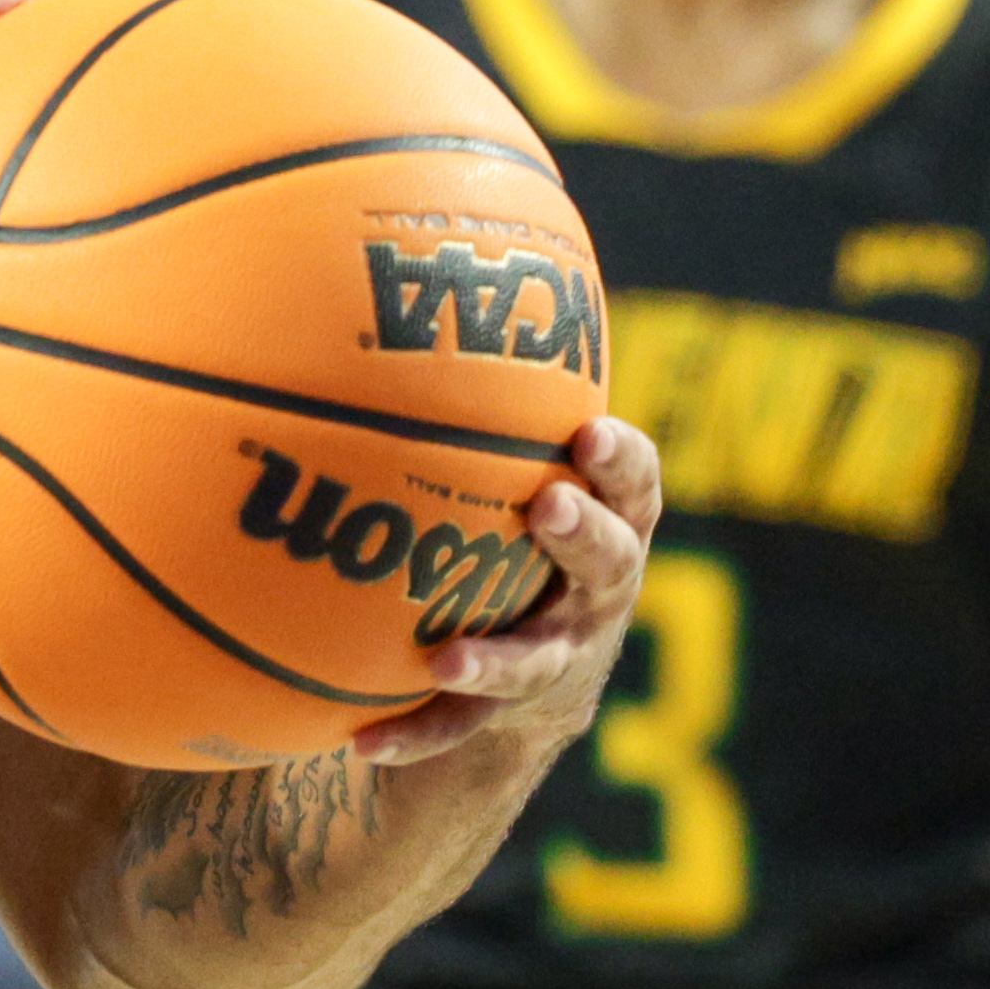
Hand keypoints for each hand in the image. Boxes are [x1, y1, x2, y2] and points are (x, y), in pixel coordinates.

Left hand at [357, 416, 660, 771]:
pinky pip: (457, 730)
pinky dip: (412, 732)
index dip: (622, 461)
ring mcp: (559, 660)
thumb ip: (496, 392)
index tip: (590, 436)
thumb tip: (469, 248)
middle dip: (583, 535)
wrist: (526, 673)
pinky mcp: (507, 718)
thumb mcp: (521, 463)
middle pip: (609, 564)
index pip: (635, 484)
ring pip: (541, 663)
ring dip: (500, 660)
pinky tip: (354, 740)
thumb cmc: (512, 527)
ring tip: (449, 657)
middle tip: (546, 506)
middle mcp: (596, 591)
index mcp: (609, 521)